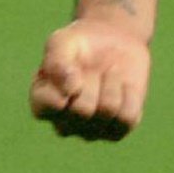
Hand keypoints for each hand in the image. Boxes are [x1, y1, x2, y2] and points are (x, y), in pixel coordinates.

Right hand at [29, 19, 150, 140]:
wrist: (115, 41)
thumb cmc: (81, 43)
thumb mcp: (62, 41)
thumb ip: (57, 61)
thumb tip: (70, 89)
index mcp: (43, 103)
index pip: (47, 107)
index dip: (64, 85)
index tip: (72, 64)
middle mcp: (63, 124)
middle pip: (83, 110)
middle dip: (94, 80)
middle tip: (94, 66)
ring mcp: (90, 131)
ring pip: (107, 112)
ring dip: (113, 83)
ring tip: (110, 70)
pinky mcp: (117, 130)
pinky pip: (128, 118)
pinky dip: (130, 94)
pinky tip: (124, 85)